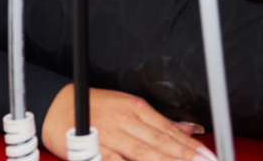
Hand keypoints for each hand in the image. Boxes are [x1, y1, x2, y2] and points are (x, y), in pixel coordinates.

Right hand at [41, 84, 212, 160]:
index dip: (190, 146)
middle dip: (185, 156)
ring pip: (144, 153)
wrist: (54, 106)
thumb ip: (157, 121)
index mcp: (135, 108)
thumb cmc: (92, 108)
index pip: (168, 130)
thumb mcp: (127, 106)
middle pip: (160, 143)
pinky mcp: (93, 150)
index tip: (208, 156)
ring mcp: (109, 136)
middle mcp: (124, 121)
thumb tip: (186, 129)